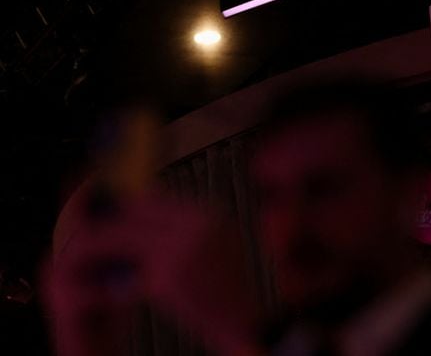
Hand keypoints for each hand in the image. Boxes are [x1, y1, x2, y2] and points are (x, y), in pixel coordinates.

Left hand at [43, 192, 261, 355]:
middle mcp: (199, 223)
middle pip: (134, 211)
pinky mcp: (169, 274)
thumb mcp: (217, 252)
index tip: (105, 221)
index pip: (154, 198)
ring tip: (83, 261)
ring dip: (100, 249)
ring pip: (122, 237)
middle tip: (84, 238)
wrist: (253, 324)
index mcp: (211, 214)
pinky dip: (113, 280)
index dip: (125, 209)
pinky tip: (108, 291)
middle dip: (108, 224)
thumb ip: (184, 235)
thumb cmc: (234, 295)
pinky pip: (128, 272)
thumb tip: (139, 229)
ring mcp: (184, 246)